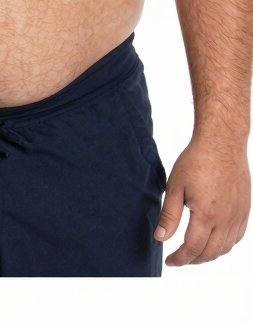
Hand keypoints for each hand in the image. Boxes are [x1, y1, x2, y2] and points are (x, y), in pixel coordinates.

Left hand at [157, 136, 249, 265]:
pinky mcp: (245, 210)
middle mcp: (226, 220)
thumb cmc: (196, 161)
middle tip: (179, 259)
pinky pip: (238, 237)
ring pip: (225, 248)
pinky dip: (225, 245)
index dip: (180, 259)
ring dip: (209, 255)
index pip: (193, 248)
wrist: (222, 144)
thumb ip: (169, 215)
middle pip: (210, 253)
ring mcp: (238, 216)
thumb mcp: (175, 186)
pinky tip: (215, 242)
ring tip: (194, 252)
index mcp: (206, 215)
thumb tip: (161, 238)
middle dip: (193, 260)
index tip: (170, 262)